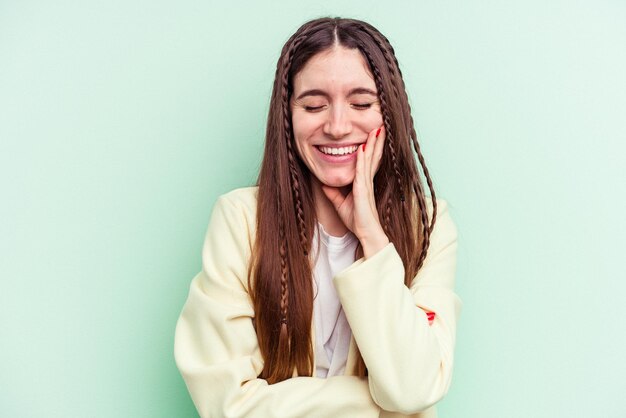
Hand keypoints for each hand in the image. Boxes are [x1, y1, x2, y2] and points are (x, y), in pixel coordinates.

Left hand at [321, 125, 389, 258]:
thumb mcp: (340, 204)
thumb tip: (324, 184)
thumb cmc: (357, 221)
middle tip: (380, 125)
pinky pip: (361, 171)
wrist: (366, 234)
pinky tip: (362, 148)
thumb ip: (334, 193)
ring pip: (369, 160)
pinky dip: (361, 159)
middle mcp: (367, 180)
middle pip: (372, 156)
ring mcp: (366, 184)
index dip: (372, 147)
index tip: (373, 134)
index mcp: (364, 182)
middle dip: (376, 140)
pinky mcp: (363, 190)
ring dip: (373, 144)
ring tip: (377, 130)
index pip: (368, 160)